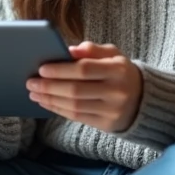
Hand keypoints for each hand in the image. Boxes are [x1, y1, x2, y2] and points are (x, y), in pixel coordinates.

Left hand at [27, 41, 142, 132]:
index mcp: (118, 70)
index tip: (41, 68)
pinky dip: (58, 109)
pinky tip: (47, 103)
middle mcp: (116, 92)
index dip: (60, 69)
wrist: (144, 100)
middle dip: (49, 87)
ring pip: (74, 106)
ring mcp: (112, 110)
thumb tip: (69, 49)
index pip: (84, 69)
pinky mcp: (107, 125)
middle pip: (76, 90)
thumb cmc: (121, 72)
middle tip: (31, 82)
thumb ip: (92, 49)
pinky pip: (77, 117)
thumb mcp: (113, 55)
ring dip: (50, 100)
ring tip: (34, 93)